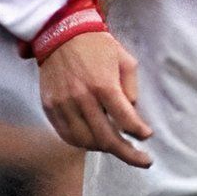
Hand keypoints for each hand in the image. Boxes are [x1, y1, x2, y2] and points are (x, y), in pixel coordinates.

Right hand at [40, 31, 149, 167]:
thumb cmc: (99, 47)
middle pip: (105, 137)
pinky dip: (82, 143)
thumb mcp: (126, 61)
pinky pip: (66, 134)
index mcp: (103, 85)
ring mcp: (63, 104)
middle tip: (142, 161)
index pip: (125, 120)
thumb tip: (133, 114)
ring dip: (104, 149)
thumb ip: (131, 89)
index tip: (147, 137)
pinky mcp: (49, 107)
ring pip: (84, 141)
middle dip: (127, 153)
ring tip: (118, 149)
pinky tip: (94, 143)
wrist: (61, 35)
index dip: (139, 133)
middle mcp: (81, 98)